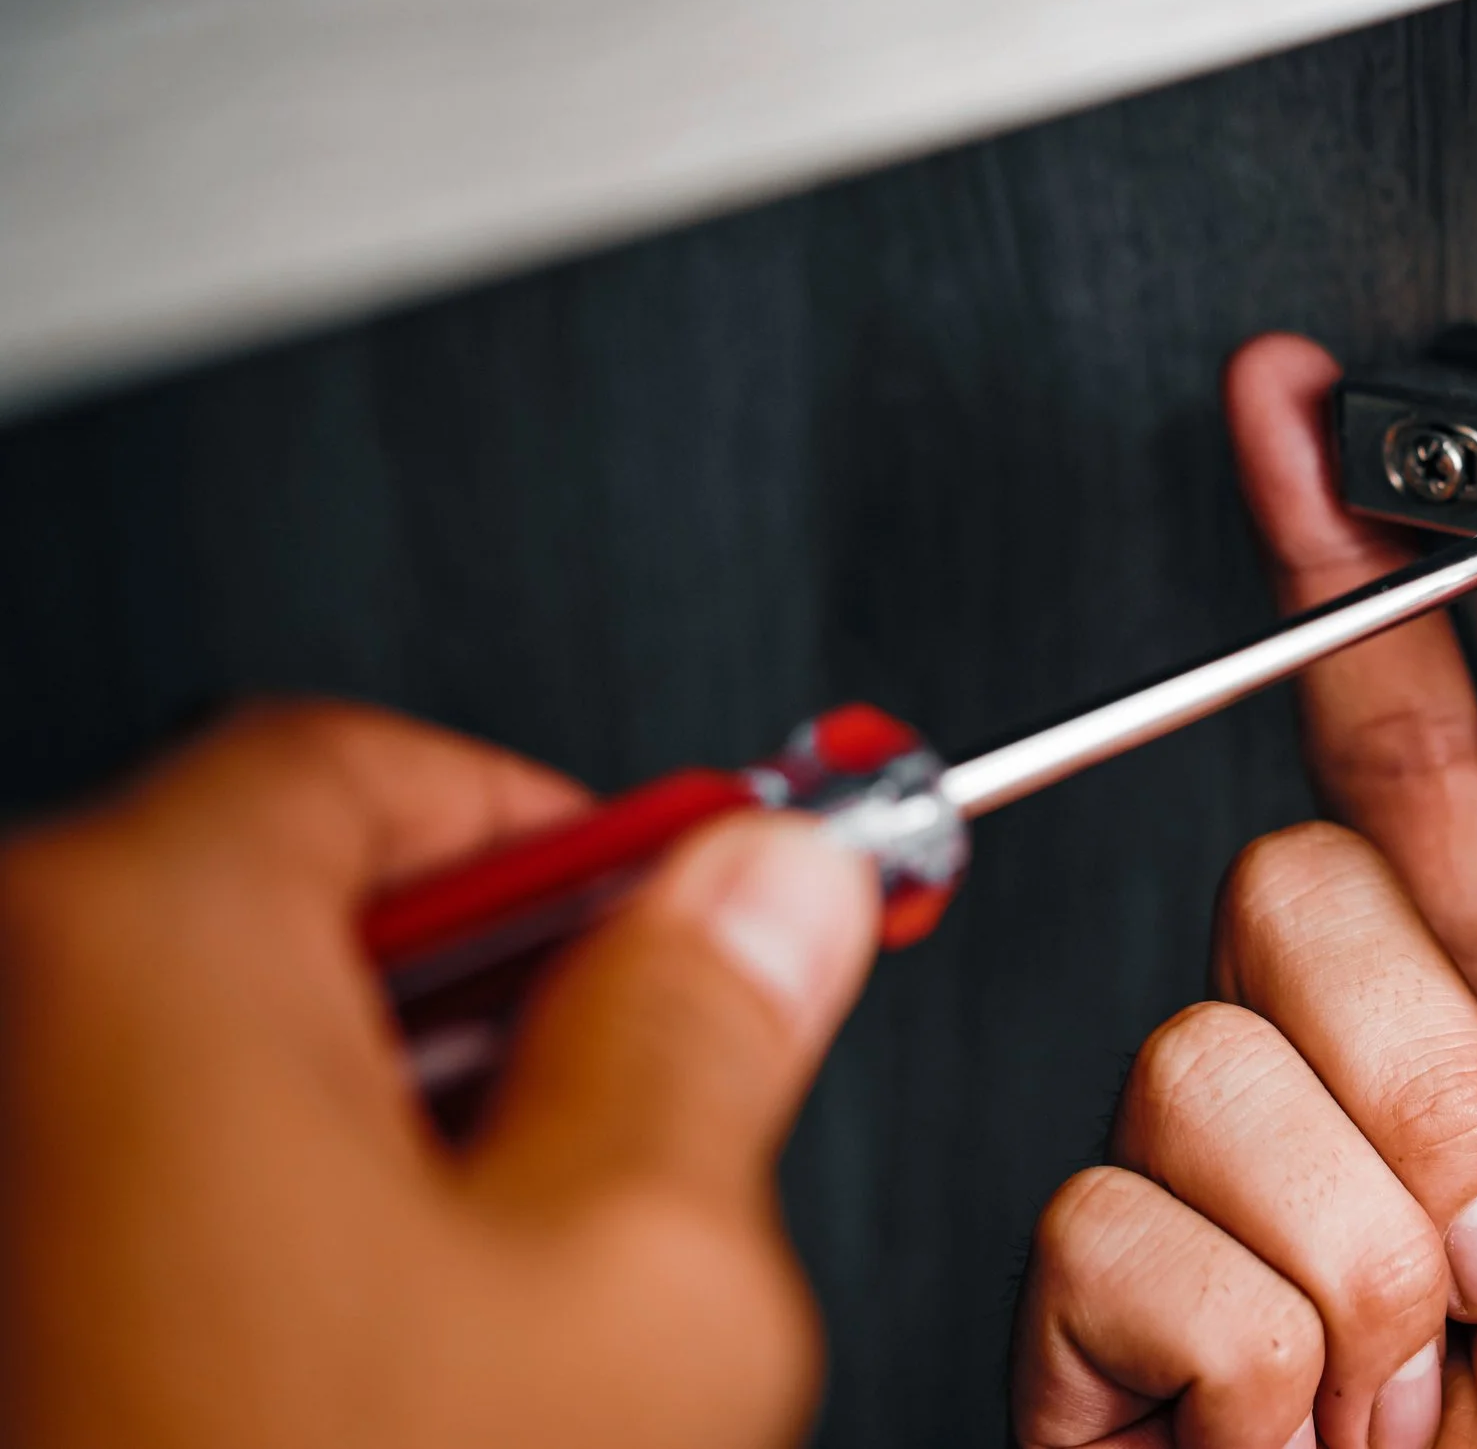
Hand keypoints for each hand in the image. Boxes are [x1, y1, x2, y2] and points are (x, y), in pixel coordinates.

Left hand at [0, 702, 879, 1448]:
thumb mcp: (641, 1283)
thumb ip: (713, 1029)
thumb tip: (767, 896)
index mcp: (131, 949)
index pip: (385, 768)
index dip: (582, 827)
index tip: (695, 892)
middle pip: (297, 904)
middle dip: (511, 990)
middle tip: (657, 1082)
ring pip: (219, 1054)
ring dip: (406, 1117)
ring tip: (532, 1267)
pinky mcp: (1, 1285)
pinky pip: (141, 1170)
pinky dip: (285, 1209)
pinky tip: (395, 1340)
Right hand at [1011, 335, 1476, 1447]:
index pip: (1399, 734)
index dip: (1345, 564)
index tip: (1301, 413)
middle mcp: (1363, 1077)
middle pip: (1288, 888)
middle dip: (1426, 1070)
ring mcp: (1237, 1202)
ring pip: (1203, 1061)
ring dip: (1363, 1244)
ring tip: (1442, 1363)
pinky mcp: (1124, 1332)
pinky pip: (1117, 1230)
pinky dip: (1253, 1355)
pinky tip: (1316, 1428)